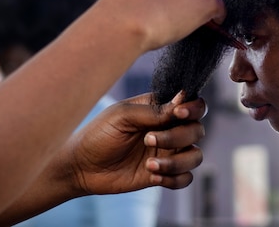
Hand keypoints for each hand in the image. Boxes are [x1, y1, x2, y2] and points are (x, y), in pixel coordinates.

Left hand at [65, 92, 205, 194]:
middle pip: (197, 130)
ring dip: (177, 162)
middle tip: (148, 140)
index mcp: (160, 109)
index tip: (179, 113)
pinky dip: (174, 179)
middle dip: (177, 137)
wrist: (81, 167)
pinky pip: (185, 178)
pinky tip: (152, 176)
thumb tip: (182, 101)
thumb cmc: (98, 134)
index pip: (193, 105)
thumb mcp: (122, 116)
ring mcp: (167, 152)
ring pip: (195, 156)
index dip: (193, 108)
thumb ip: (154, 111)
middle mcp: (168, 129)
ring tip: (150, 165)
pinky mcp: (163, 173)